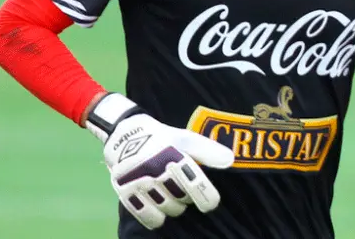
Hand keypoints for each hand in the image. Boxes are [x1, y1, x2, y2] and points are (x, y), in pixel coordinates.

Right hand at [85, 93, 234, 229]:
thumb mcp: (185, 138)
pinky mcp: (124, 193)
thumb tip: (230, 160)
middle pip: (182, 198)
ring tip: (171, 192)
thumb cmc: (162, 139)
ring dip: (174, 205)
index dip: (207, 196)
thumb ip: (207, 150)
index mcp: (171, 154)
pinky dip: (157, 216)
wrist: (124, 136)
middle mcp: (153, 169)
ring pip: (167, 209)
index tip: (212, 202)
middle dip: (188, 196)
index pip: (193, 181)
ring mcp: (137, 182)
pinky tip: (160, 207)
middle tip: (185, 187)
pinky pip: (148, 217)